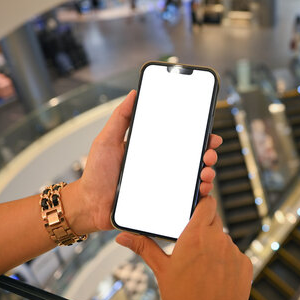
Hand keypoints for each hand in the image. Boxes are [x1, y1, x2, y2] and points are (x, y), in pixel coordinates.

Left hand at [62, 90, 222, 233]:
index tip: (209, 134)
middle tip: (209, 153)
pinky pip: (185, 199)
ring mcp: (163, 185)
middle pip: (193, 158)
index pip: (181, 140)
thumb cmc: (96, 174)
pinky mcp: (163, 202)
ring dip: (207, 173)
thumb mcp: (107, 140)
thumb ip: (120, 118)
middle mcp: (161, 166)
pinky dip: (198, 195)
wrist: (90, 204)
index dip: (198, 137)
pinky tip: (200, 191)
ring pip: (194, 178)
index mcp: (152, 150)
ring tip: (205, 173)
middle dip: (208, 154)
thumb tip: (133, 94)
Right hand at [116, 196, 252, 299]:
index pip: (206, 203)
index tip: (197, 207)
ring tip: (203, 265)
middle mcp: (217, 239)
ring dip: (215, 245)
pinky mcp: (246, 264)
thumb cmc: (183, 298)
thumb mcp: (162, 270)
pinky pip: (236, 255)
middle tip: (193, 244)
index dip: (202, 203)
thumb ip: (145, 247)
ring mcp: (233, 252)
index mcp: (195, 235)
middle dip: (205, 227)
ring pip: (224, 239)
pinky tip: (216, 274)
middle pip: (214, 220)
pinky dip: (228, 261)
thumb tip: (124, 237)